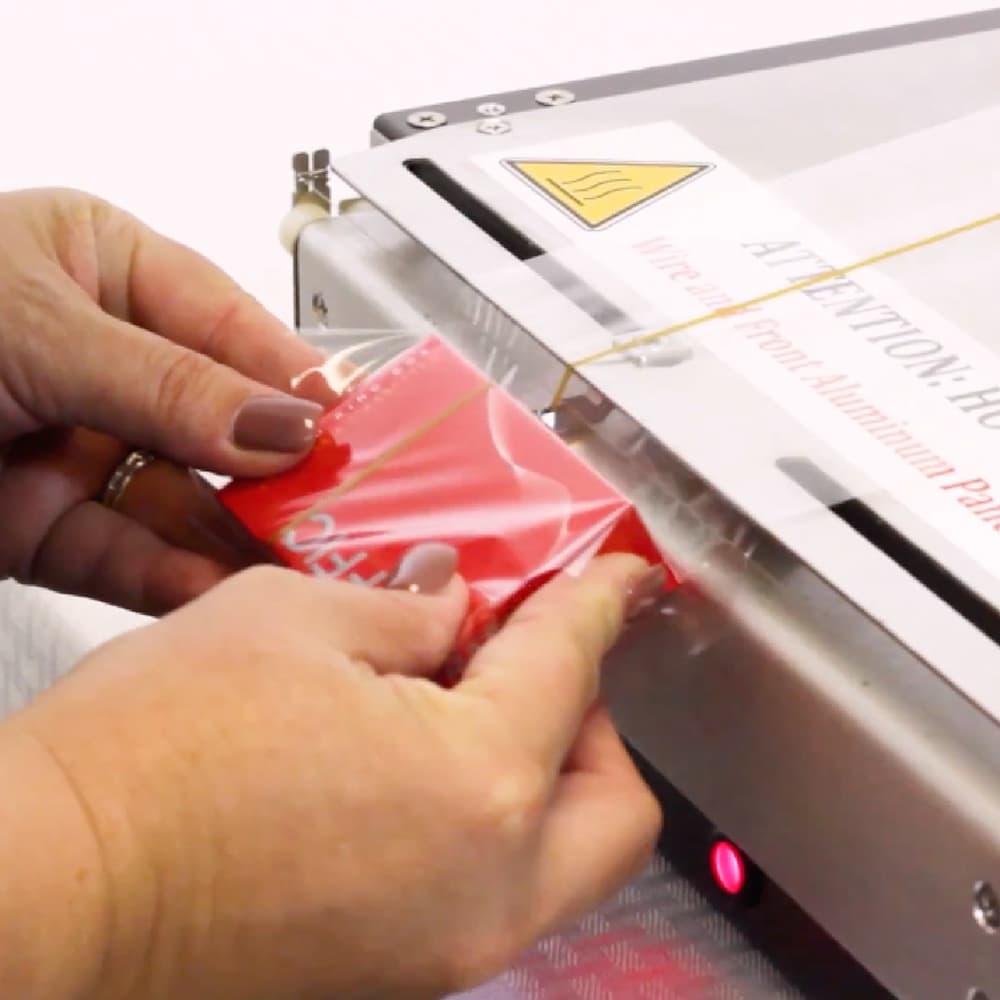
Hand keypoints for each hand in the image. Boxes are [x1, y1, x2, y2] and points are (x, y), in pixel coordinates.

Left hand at [0, 188, 327, 613]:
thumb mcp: (31, 323)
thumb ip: (167, 381)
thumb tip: (285, 421)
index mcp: (106, 268)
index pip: (236, 329)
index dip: (300, 383)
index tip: (357, 432)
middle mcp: (102, 358)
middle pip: (222, 423)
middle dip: (282, 471)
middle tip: (344, 511)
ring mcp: (75, 446)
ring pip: (183, 498)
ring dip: (239, 534)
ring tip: (299, 564)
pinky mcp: (43, 527)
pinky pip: (126, 553)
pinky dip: (173, 574)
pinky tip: (219, 586)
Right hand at [1, 553, 662, 999]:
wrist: (52, 887)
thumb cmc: (148, 753)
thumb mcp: (292, 620)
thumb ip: (404, 610)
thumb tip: (454, 606)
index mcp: (478, 783)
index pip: (575, 667)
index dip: (602, 604)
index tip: (623, 580)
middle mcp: (486, 890)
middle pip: (615, 802)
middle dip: (592, 716)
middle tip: (531, 655)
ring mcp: (445, 948)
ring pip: (561, 857)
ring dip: (541, 770)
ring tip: (466, 700)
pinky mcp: (397, 973)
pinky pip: (489, 890)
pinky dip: (485, 820)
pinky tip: (414, 762)